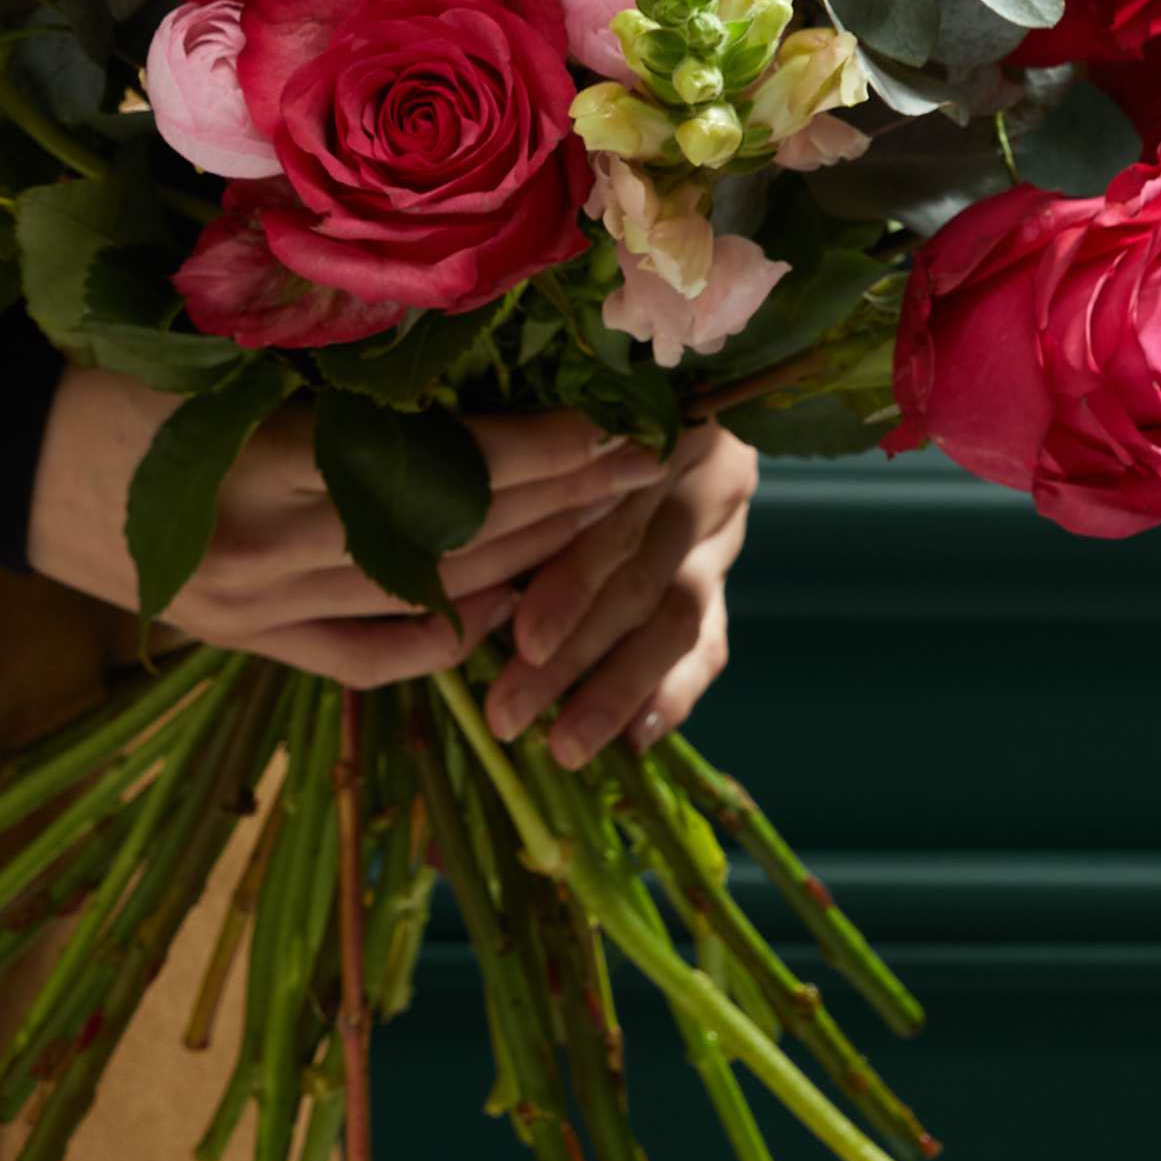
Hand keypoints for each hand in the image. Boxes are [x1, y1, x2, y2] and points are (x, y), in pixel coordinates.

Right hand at [27, 366, 667, 689]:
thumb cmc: (104, 357)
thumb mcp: (217, 339)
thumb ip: (328, 350)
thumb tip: (460, 326)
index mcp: (270, 459)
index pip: (449, 467)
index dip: (549, 450)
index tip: (624, 420)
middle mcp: (271, 549)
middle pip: (456, 538)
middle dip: (565, 503)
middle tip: (646, 465)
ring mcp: (255, 607)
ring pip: (423, 600)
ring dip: (519, 567)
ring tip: (596, 527)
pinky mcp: (237, 637)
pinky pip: (358, 657)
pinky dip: (431, 640)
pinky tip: (487, 615)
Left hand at [482, 421, 758, 766]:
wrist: (643, 413)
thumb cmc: (549, 418)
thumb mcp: (538, 429)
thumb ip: (513, 476)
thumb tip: (438, 544)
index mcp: (659, 425)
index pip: (617, 518)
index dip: (572, 583)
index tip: (521, 639)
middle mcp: (707, 475)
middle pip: (641, 579)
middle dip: (575, 656)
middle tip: (510, 715)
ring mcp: (722, 531)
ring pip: (677, 619)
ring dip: (618, 689)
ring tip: (566, 747)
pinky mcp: (722, 577)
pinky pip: (709, 643)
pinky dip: (673, 694)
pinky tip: (634, 741)